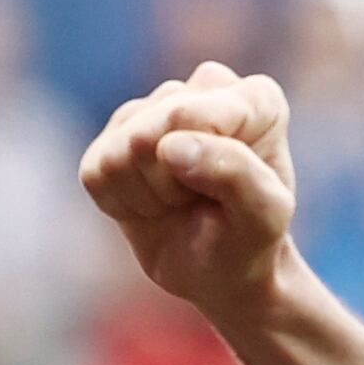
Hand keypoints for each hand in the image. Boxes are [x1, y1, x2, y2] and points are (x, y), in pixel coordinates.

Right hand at [79, 62, 299, 318]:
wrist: (223, 274)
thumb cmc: (252, 240)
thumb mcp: (265, 217)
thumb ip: (237, 175)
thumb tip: (169, 146)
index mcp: (256, 99)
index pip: (197, 113)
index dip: (207, 164)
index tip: (235, 193)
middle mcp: (202, 90)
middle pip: (154, 131)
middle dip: (177, 183)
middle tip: (206, 203)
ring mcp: (150, 111)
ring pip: (124, 150)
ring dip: (153, 195)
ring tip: (183, 203)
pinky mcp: (109, 142)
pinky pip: (98, 174)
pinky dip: (126, 205)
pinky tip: (155, 206)